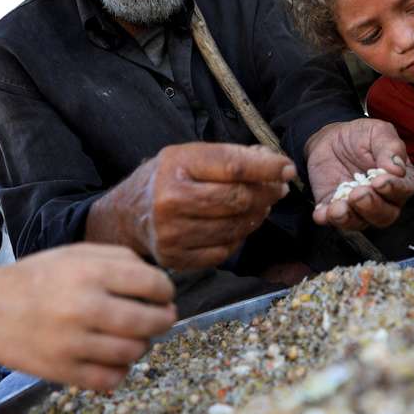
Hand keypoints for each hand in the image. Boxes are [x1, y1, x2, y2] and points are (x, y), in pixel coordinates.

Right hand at [0, 244, 175, 390]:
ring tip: (133, 336)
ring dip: (142, 344)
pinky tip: (113, 356)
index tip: (163, 294)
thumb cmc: (36, 278)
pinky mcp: (62, 371)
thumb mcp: (75, 253)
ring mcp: (73, 343)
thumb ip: (119, 259)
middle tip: (161, 317)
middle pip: (151, 321)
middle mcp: (84, 307)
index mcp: (90, 273)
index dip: (166, 291)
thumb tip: (157, 281)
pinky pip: (111, 378)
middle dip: (164, 319)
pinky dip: (120, 369)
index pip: (153, 284)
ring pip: (135, 352)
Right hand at [96, 142, 294, 268]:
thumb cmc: (166, 179)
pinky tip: (238, 225)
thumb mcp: (189, 155)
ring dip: (257, 216)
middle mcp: (170, 200)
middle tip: (278, 189)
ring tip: (261, 205)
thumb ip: (230, 157)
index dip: (268, 168)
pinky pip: (224, 250)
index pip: (234, 166)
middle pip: (238, 199)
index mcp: (176, 165)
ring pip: (235, 227)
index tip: (288, 168)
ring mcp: (172, 233)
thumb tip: (275, 162)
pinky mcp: (175, 258)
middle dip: (267, 193)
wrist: (125, 215)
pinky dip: (239, 237)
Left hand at [306, 119, 413, 229]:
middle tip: (358, 194)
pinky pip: (332, 221)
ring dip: (350, 218)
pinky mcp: (335, 209)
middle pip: (385, 215)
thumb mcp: (378, 132)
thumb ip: (391, 147)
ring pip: (360, 222)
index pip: (403, 190)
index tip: (379, 182)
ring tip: (339, 207)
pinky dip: (327, 218)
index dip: (393, 189)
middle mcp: (383, 200)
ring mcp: (359, 208)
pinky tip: (322, 212)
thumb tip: (397, 168)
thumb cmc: (361, 137)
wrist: (331, 139)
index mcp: (399, 180)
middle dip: (372, 207)